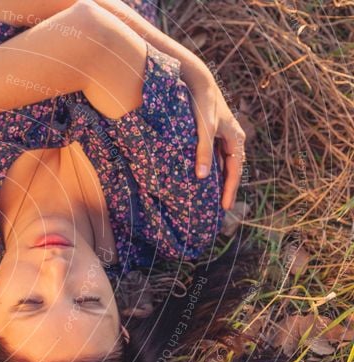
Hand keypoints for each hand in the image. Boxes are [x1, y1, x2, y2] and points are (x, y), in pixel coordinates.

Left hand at [181, 59, 246, 210]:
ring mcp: (223, 135)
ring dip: (219, 179)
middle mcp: (232, 138)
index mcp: (235, 138)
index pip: (234, 171)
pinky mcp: (213, 133)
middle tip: (220, 209)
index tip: (225, 208)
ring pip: (223, 163)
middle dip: (227, 188)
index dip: (229, 190)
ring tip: (212, 198)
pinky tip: (202, 178)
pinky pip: (215, 156)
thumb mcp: (202, 129)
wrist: (198, 81)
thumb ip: (202, 152)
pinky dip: (211, 168)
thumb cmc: (201, 104)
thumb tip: (201, 177)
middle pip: (231, 169)